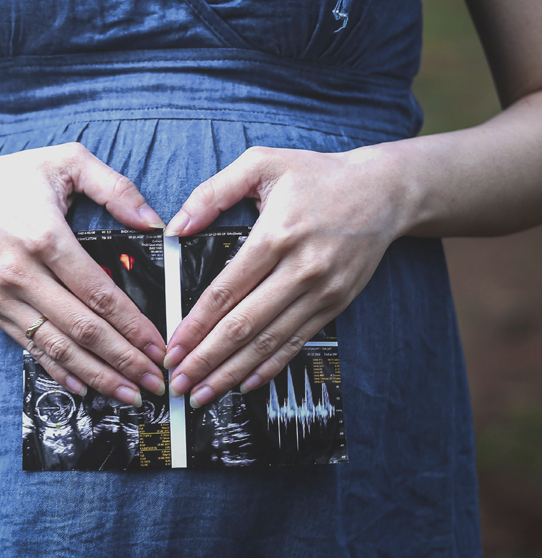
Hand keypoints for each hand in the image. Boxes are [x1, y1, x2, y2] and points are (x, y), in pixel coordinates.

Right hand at [0, 143, 168, 405]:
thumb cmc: (11, 178)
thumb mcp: (66, 161)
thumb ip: (115, 187)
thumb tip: (154, 223)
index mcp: (45, 237)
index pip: (99, 294)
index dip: (133, 326)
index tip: (159, 347)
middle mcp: (22, 273)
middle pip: (82, 329)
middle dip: (124, 360)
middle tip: (156, 382)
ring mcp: (4, 297)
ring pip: (58, 347)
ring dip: (97, 375)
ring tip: (130, 393)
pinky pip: (31, 347)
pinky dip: (61, 371)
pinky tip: (87, 386)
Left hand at [163, 145, 407, 407]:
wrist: (385, 191)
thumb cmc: (317, 175)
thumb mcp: (261, 164)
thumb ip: (213, 192)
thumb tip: (176, 226)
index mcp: (276, 236)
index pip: (226, 291)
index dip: (196, 324)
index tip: (172, 347)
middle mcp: (300, 269)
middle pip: (244, 325)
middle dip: (206, 359)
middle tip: (178, 382)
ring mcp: (321, 291)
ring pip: (269, 341)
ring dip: (232, 371)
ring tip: (202, 393)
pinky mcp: (335, 304)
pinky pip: (297, 342)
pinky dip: (270, 366)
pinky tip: (245, 383)